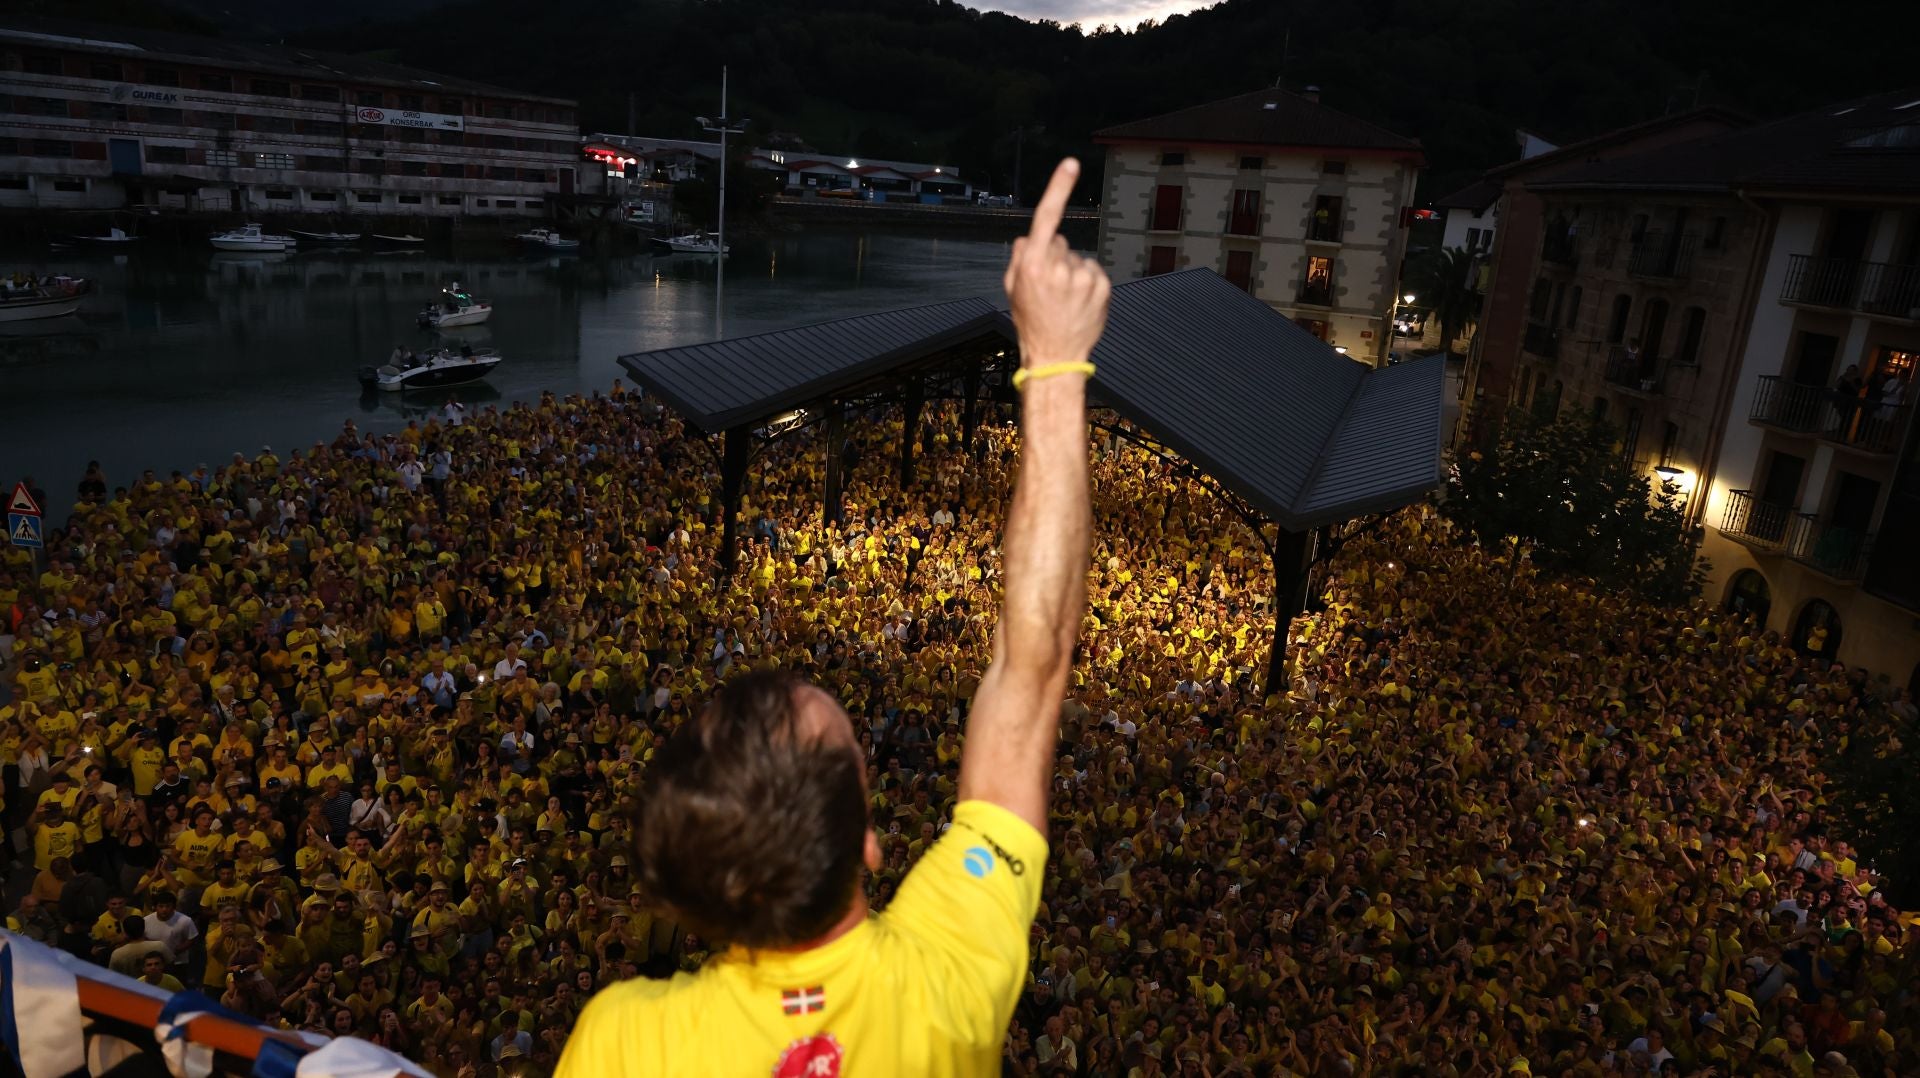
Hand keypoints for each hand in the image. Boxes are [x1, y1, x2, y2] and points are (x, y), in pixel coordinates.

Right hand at [1003, 159, 1109, 366]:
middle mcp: (1059, 267)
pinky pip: (1093, 272)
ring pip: (1078, 259)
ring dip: (1072, 273)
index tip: (1071, 164)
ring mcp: (1083, 277)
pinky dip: (1088, 283)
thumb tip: (1030, 237)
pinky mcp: (1102, 287)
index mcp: (1033, 264)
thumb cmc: (1031, 321)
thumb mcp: (1013, 289)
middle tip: (1049, 288)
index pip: (1046, 217)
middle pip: (1060, 243)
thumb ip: (1020, 258)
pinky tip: (1079, 303)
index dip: (1059, 188)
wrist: (1055, 356)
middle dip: (1055, 257)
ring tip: (1065, 301)